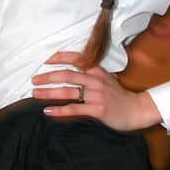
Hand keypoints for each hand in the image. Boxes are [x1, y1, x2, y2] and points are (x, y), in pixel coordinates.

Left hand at [31, 51, 161, 131]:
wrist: (136, 109)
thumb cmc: (118, 95)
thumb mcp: (105, 78)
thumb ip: (89, 74)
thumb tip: (66, 72)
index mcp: (96, 70)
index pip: (75, 59)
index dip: (58, 58)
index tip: (44, 60)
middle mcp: (95, 80)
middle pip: (66, 75)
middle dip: (48, 77)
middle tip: (34, 80)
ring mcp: (97, 95)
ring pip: (68, 91)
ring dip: (49, 92)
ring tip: (35, 93)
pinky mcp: (97, 109)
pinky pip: (74, 109)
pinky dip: (59, 110)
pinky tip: (48, 110)